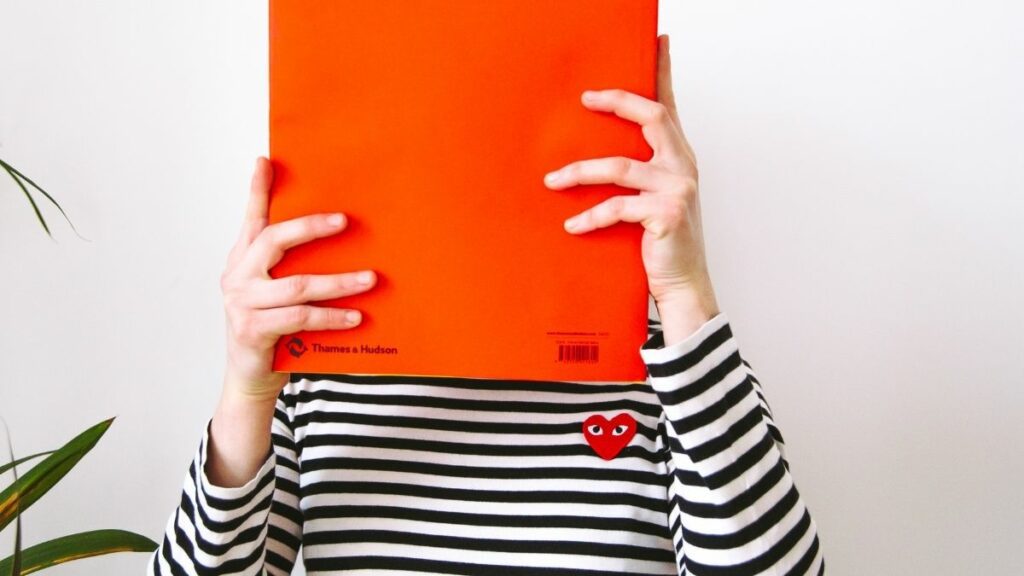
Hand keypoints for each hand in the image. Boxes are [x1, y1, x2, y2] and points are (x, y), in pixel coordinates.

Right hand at [219, 156, 377, 402]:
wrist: (251, 377)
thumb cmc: (272, 328)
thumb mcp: (276, 291)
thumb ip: (291, 265)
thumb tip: (339, 236)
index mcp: (243, 259)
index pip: (252, 219)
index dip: (258, 190)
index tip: (266, 161)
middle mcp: (237, 276)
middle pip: (274, 240)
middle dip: (311, 227)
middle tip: (345, 221)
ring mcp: (242, 303)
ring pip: (298, 285)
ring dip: (339, 282)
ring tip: (370, 278)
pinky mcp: (253, 330)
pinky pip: (300, 318)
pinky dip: (331, 316)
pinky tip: (356, 316)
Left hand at [542, 34, 718, 321]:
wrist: (681, 285)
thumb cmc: (662, 241)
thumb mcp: (653, 198)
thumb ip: (639, 171)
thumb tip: (599, 153)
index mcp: (680, 157)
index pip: (670, 107)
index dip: (664, 72)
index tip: (659, 41)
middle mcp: (684, 166)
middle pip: (652, 118)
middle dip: (618, 102)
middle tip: (586, 98)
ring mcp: (678, 189)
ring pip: (620, 166)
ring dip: (580, 172)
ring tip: (552, 181)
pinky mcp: (666, 214)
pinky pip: (617, 207)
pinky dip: (590, 216)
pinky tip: (573, 224)